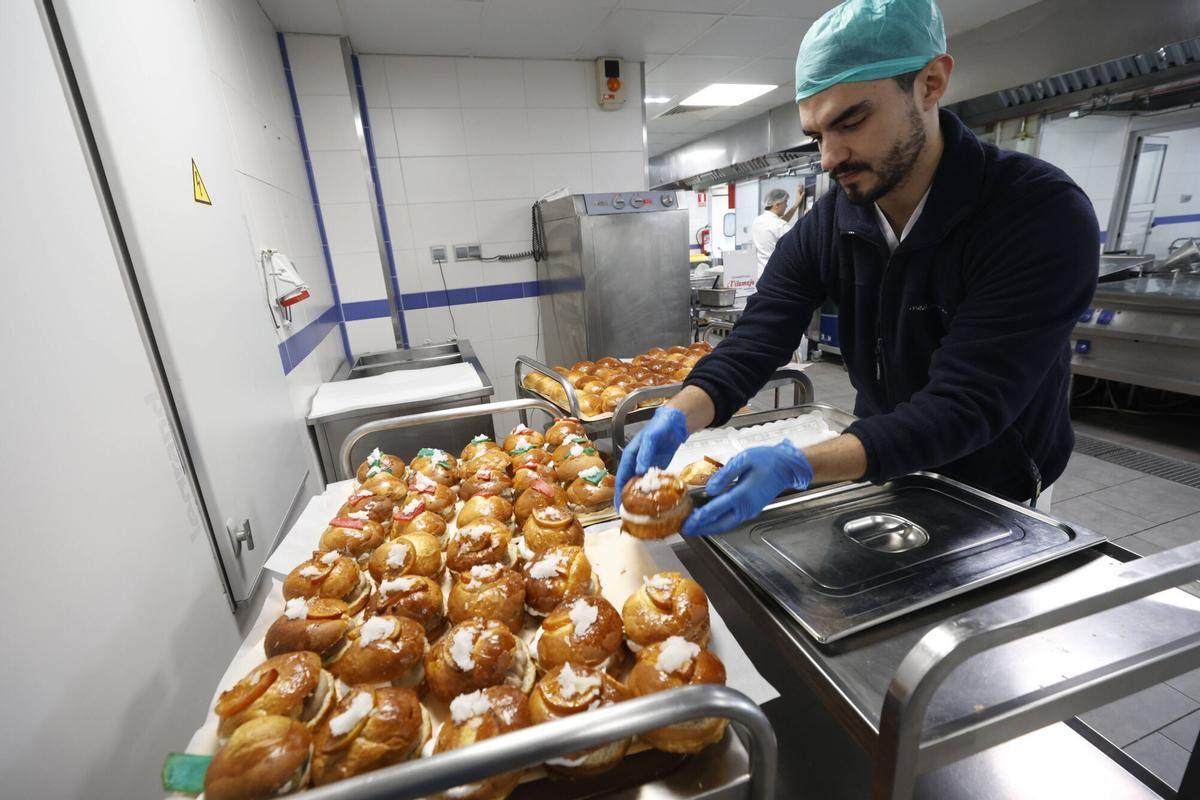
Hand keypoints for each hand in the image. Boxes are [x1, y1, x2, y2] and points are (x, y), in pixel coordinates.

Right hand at [614, 406, 688, 508]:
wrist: (674, 423)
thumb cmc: (659, 427)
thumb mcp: (650, 439)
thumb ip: (644, 454)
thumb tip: (639, 471)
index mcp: (630, 456)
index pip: (621, 477)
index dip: (618, 491)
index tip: (618, 505)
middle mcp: (636, 462)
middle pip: (629, 483)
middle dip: (627, 498)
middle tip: (628, 514)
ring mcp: (646, 465)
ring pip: (640, 483)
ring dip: (639, 496)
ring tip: (639, 512)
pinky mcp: (657, 467)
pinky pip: (652, 481)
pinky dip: (651, 490)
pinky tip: (653, 500)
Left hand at [681, 440, 812, 535]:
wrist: (787, 466)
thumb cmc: (767, 460)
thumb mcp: (744, 460)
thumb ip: (725, 474)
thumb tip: (711, 488)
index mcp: (743, 494)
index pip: (716, 509)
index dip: (700, 517)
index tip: (688, 521)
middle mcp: (746, 507)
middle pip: (720, 523)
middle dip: (702, 528)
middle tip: (687, 530)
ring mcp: (750, 510)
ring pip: (726, 524)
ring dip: (709, 527)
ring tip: (695, 528)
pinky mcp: (751, 509)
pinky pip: (732, 520)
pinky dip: (719, 522)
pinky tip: (711, 521)